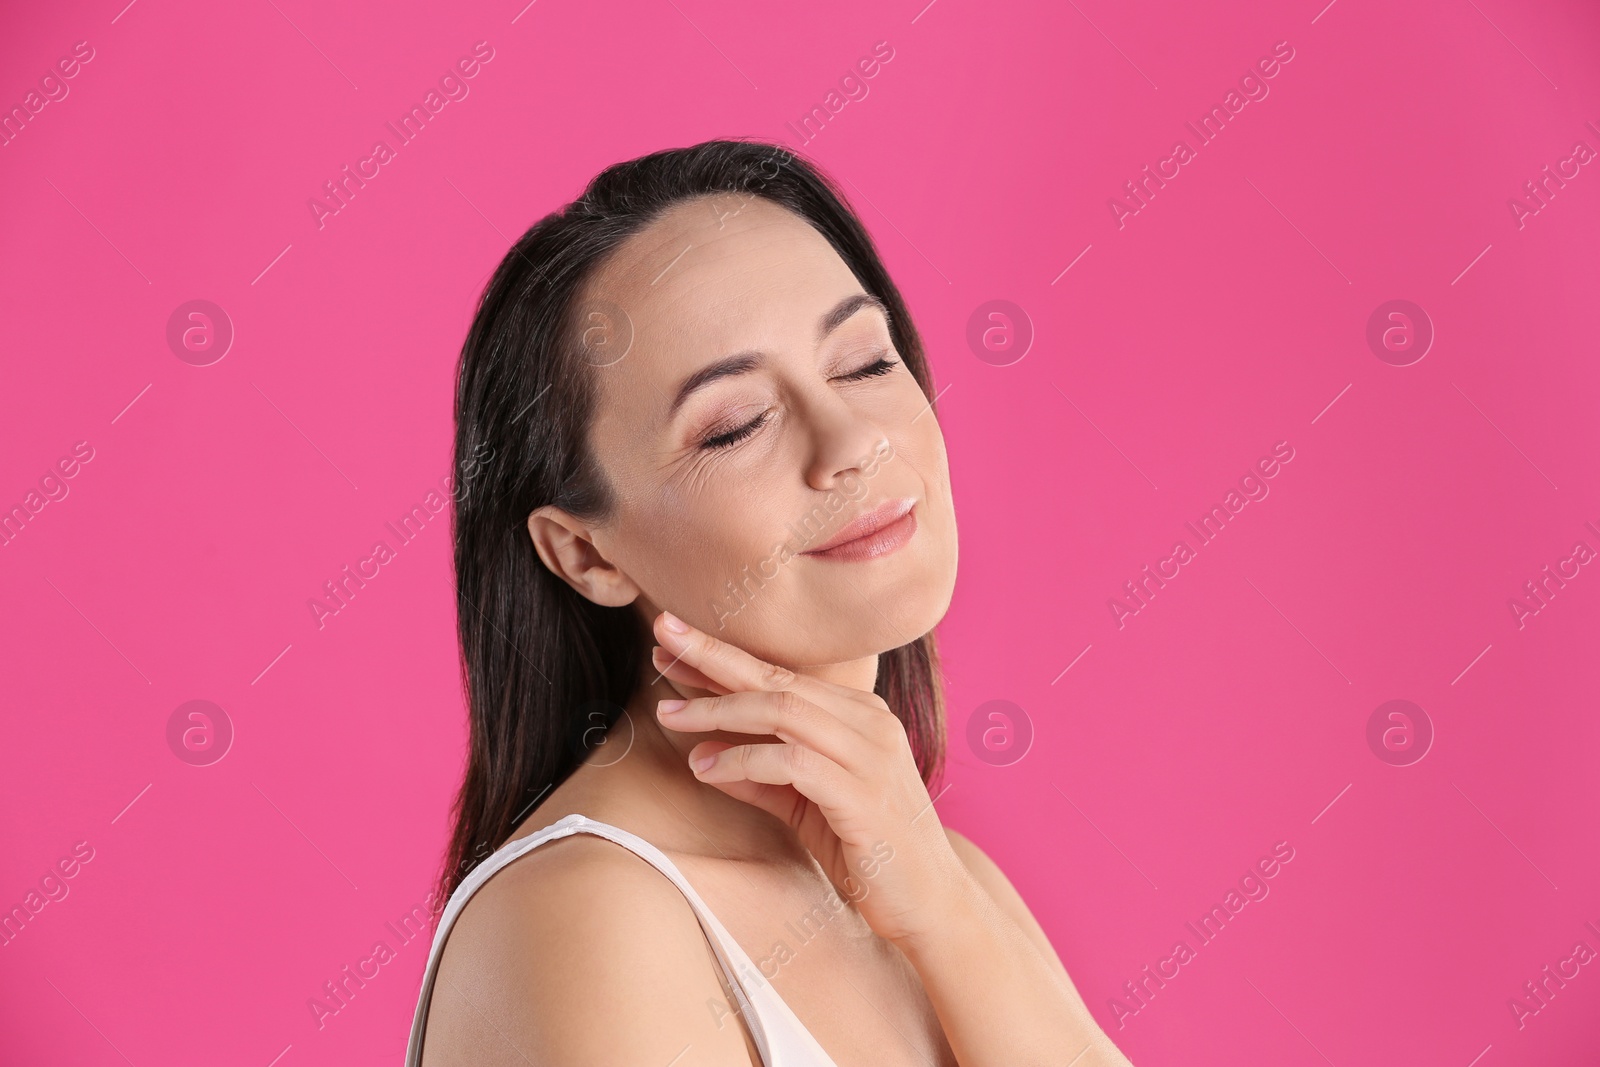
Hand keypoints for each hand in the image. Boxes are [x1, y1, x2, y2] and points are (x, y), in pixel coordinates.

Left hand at [649, 610, 973, 946]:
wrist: (930, 904)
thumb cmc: (869, 851)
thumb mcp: (805, 806)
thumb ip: (761, 776)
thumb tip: (702, 756)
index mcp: (860, 715)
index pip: (781, 675)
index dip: (723, 659)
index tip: (673, 644)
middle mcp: (869, 723)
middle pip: (778, 677)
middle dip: (714, 656)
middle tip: (663, 635)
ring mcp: (870, 755)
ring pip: (783, 710)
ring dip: (719, 710)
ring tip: (670, 714)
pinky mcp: (863, 794)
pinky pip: (792, 762)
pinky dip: (743, 759)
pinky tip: (707, 768)